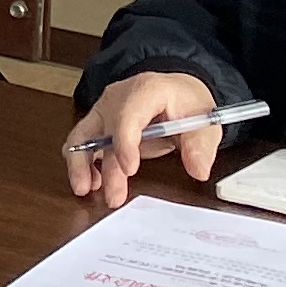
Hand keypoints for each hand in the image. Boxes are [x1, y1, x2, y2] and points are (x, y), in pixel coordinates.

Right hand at [63, 70, 225, 208]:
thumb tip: (198, 169)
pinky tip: (91, 182)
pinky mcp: (98, 122)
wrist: (175, 91)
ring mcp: (104, 109)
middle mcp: (118, 97)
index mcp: (147, 90)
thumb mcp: (204, 121)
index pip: (128, 114)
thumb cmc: (186, 103)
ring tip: (86, 189)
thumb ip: (201, 145)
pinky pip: (81, 142)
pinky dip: (82, 163)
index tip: (129, 169)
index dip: (125, 142)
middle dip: (107, 167)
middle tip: (114, 196)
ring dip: (81, 164)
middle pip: (105, 131)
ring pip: (82, 135)